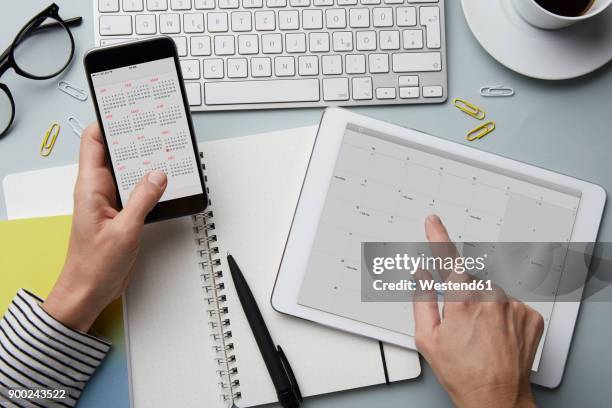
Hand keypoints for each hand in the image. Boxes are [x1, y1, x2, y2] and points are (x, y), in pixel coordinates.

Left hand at [43, 123, 166, 331]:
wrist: (89, 292)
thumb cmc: (93, 267)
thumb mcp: (123, 231)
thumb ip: (142, 200)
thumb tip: (157, 175)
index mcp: (90, 187)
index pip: (93, 142)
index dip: (108, 122)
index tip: (127, 109)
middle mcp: (99, 190)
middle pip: (115, 152)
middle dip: (134, 139)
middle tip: (154, 127)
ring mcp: (111, 201)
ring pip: (129, 171)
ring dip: (146, 163)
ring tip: (164, 151)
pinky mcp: (122, 213)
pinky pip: (138, 190)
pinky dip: (151, 184)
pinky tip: (165, 183)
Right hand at [413, 215, 543, 407]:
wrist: (497, 398)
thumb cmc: (461, 372)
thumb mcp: (427, 338)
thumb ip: (421, 299)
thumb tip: (421, 275)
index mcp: (461, 300)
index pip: (446, 258)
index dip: (437, 236)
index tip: (433, 221)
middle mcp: (491, 297)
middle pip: (471, 280)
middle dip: (463, 294)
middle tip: (461, 324)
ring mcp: (514, 305)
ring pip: (493, 292)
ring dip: (485, 305)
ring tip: (481, 334)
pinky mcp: (531, 315)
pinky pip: (512, 304)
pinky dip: (503, 315)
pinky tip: (498, 336)